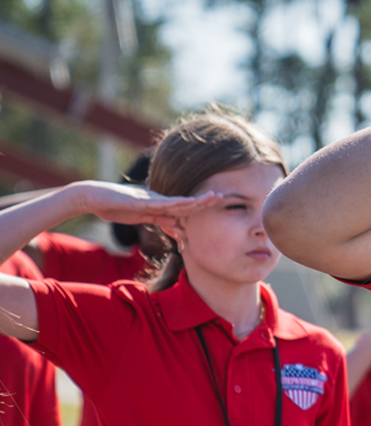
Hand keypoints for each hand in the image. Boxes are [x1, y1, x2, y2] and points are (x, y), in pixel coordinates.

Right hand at [72, 181, 220, 227]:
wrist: (93, 197)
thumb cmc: (116, 206)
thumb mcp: (142, 217)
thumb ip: (159, 220)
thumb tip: (176, 228)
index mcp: (159, 204)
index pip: (183, 207)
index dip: (199, 207)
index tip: (216, 206)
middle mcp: (158, 199)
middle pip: (185, 201)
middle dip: (204, 201)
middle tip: (222, 197)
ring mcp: (150, 199)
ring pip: (177, 201)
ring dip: (195, 200)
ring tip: (212, 197)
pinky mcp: (140, 201)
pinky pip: (160, 203)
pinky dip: (174, 204)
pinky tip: (186, 203)